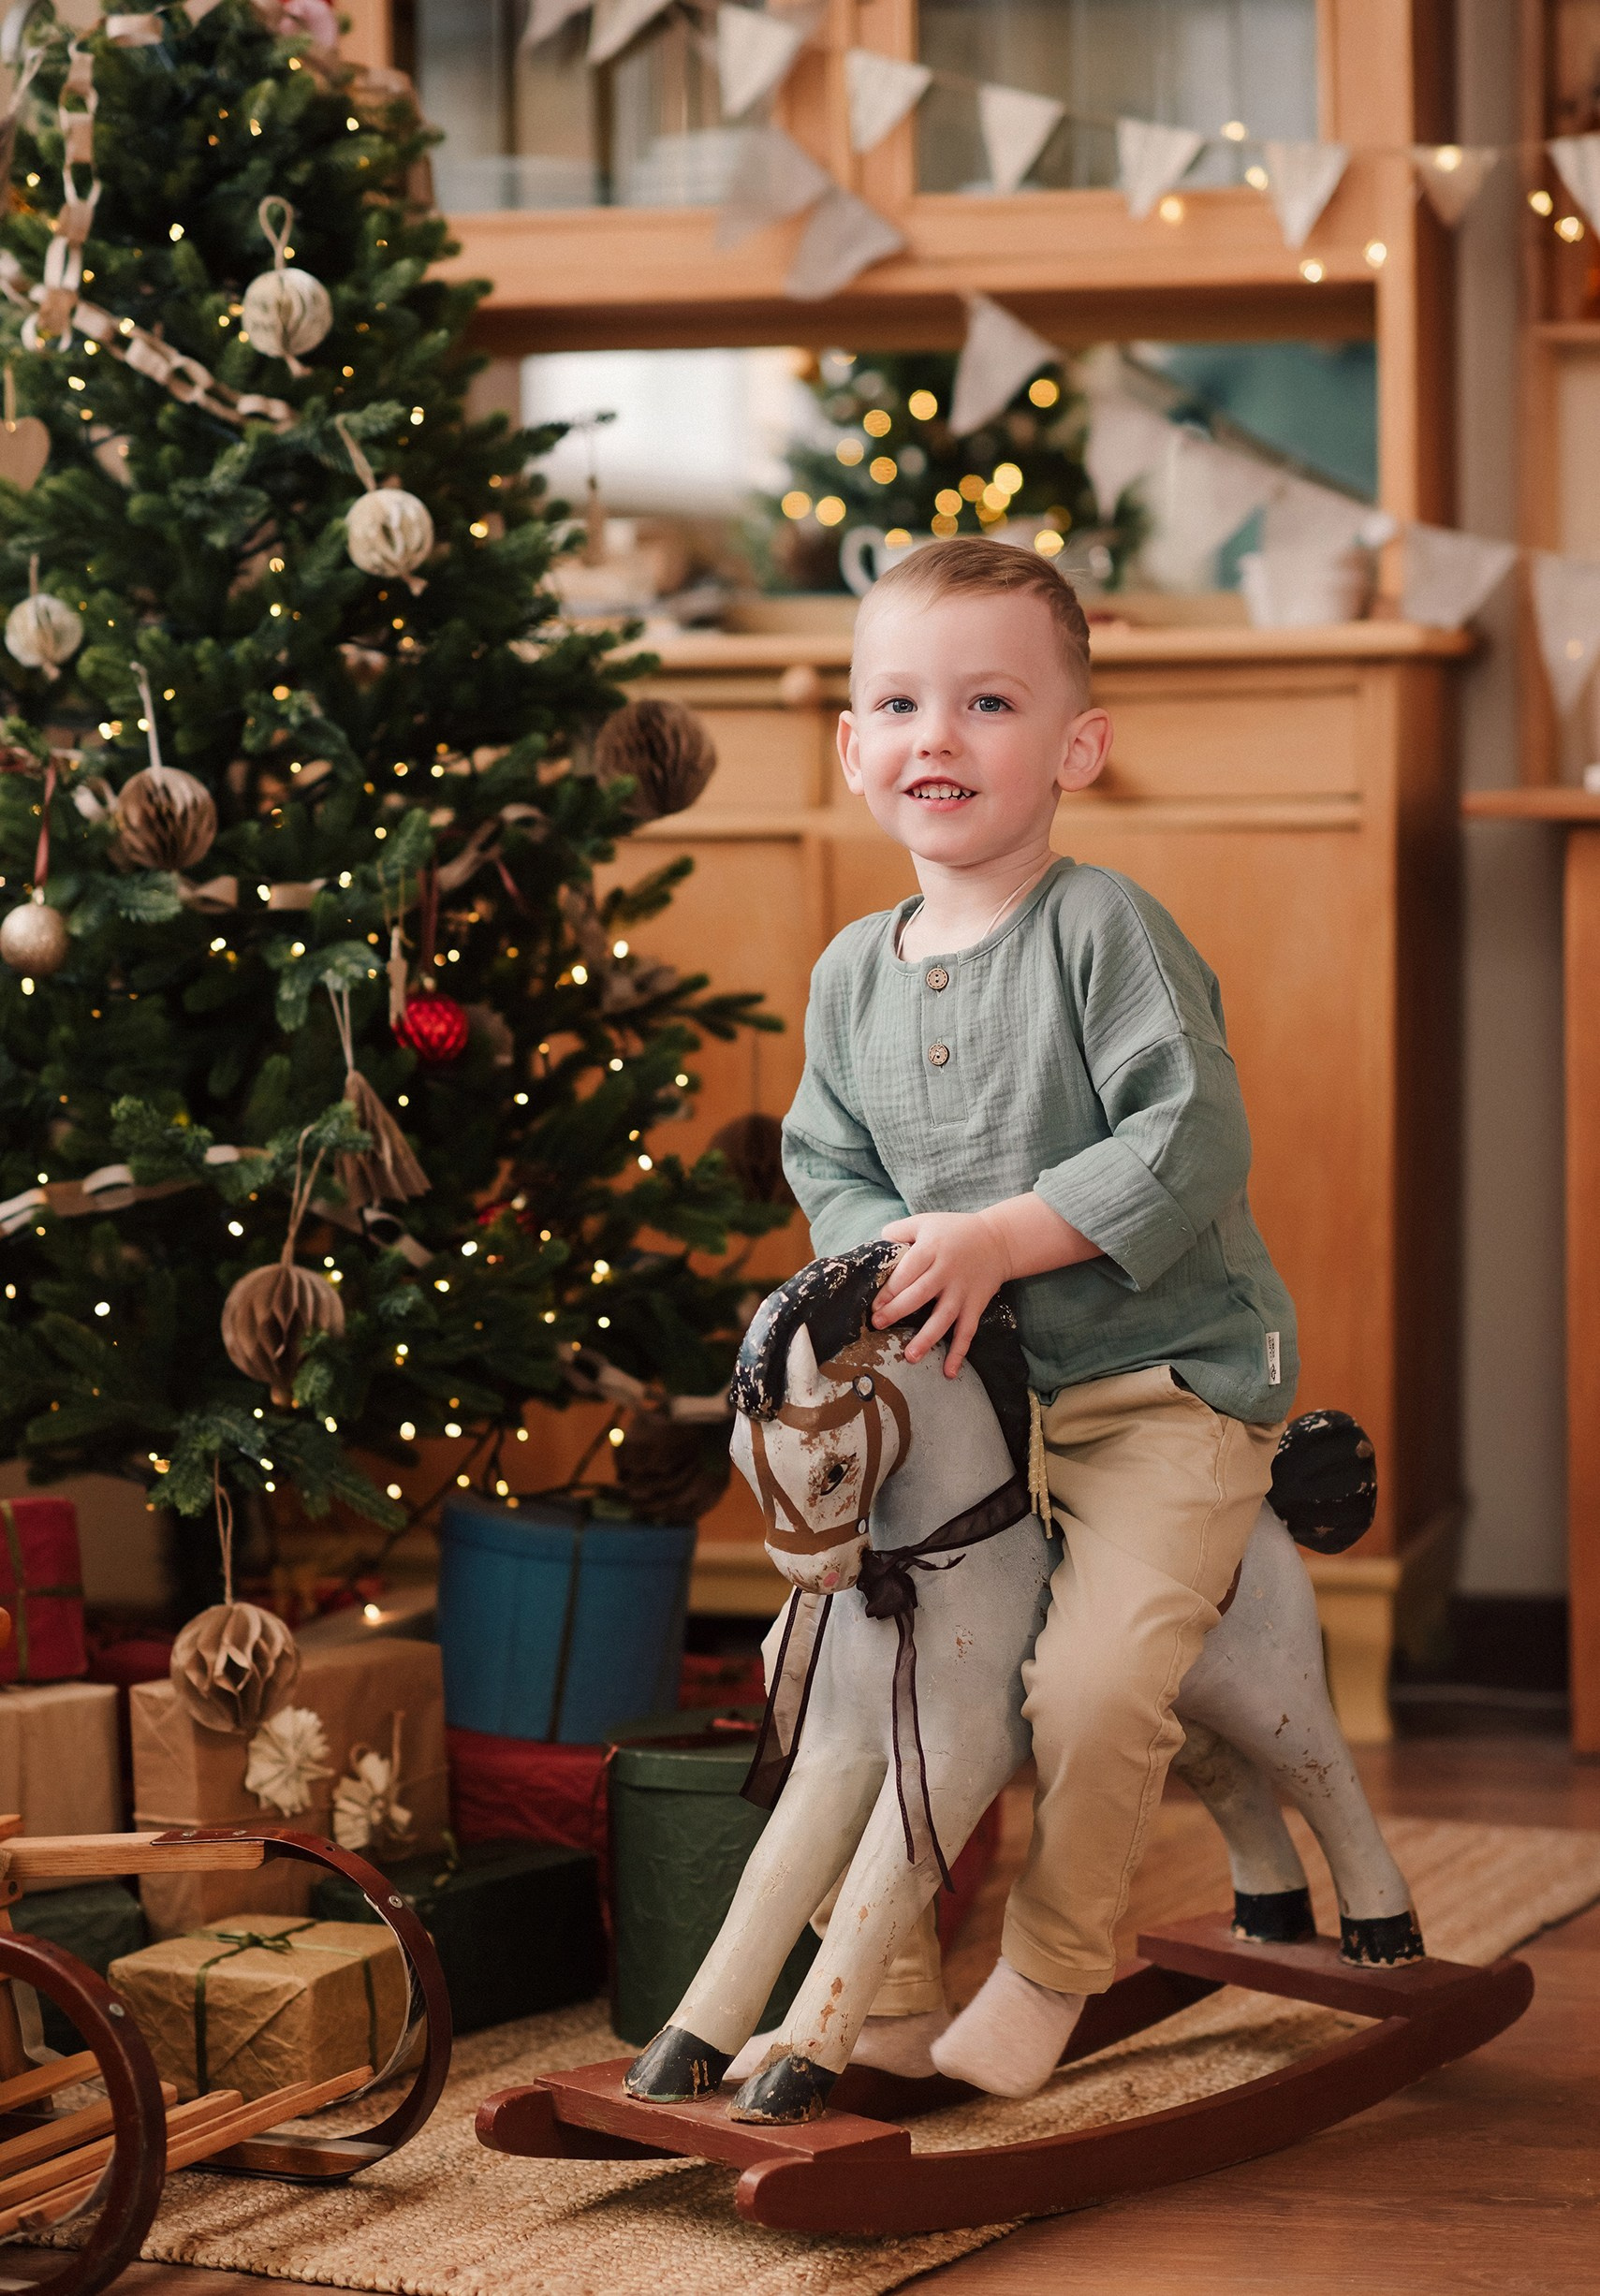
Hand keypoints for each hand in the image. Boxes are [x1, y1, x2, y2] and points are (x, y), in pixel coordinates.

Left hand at [873, 1211, 1009, 1376]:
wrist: (998, 1240)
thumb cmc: (954, 1231)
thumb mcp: (925, 1221)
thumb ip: (898, 1231)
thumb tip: (875, 1245)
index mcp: (932, 1248)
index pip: (907, 1271)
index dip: (889, 1289)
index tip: (874, 1305)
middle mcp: (947, 1270)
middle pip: (920, 1294)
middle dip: (897, 1311)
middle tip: (878, 1324)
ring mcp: (962, 1291)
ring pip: (944, 1317)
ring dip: (927, 1338)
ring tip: (910, 1356)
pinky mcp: (975, 1305)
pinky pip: (967, 1331)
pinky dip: (959, 1352)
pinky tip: (948, 1372)